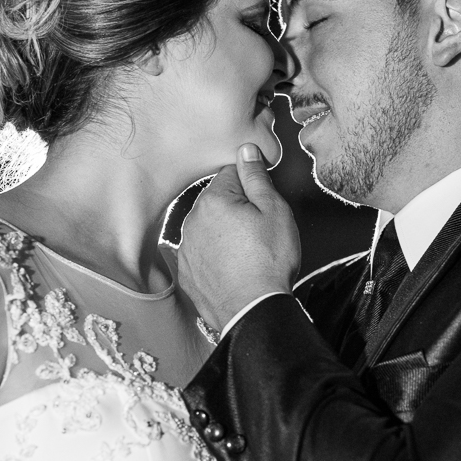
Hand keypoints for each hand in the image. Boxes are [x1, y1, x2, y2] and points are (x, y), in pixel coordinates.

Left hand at [179, 143, 300, 332]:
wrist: (253, 311)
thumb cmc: (269, 261)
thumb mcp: (274, 211)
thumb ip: (256, 177)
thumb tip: (246, 150)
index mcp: (213, 200)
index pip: (231, 174)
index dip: (252, 188)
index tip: (263, 206)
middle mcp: (191, 221)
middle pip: (217, 202)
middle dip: (236, 210)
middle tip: (259, 234)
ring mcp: (185, 249)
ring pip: (208, 228)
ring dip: (224, 234)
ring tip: (247, 255)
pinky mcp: (186, 274)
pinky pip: (201, 255)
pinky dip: (214, 258)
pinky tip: (232, 269)